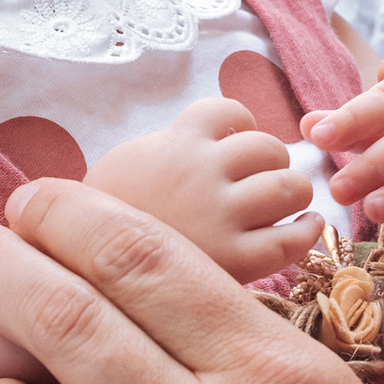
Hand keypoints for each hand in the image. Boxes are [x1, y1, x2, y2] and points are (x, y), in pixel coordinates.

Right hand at [80, 97, 320, 284]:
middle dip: (272, 162)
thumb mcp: (129, 164)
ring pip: (289, 185)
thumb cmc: (101, 222)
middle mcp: (202, 171)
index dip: (241, 125)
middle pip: (268, 147)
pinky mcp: (236, 260)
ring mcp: (220, 214)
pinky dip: (308, 230)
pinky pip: (292, 237)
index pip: (230, 110)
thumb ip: (170, 147)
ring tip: (283, 205)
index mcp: (175, 142)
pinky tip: (307, 229)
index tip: (235, 143)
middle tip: (261, 183)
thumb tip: (213, 136)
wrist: (75, 273)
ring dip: (293, 192)